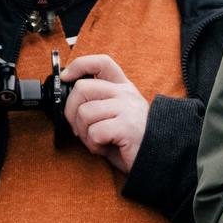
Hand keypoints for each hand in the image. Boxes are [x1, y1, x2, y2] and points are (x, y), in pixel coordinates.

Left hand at [62, 53, 149, 173]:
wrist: (156, 159)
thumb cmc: (130, 142)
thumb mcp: (114, 116)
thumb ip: (96, 103)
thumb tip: (67, 103)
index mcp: (123, 88)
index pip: (101, 63)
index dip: (79, 65)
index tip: (66, 78)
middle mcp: (126, 94)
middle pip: (82, 88)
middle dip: (71, 111)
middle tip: (79, 128)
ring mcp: (127, 108)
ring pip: (84, 112)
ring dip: (84, 133)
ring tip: (97, 141)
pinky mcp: (127, 126)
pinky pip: (95, 131)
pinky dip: (94, 145)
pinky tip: (105, 147)